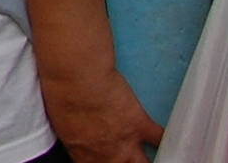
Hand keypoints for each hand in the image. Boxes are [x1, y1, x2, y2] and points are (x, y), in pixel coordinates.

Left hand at [38, 61, 159, 162]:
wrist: (75, 74)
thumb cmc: (61, 91)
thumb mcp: (60, 123)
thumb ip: (75, 140)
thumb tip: (78, 142)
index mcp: (83, 154)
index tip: (106, 162)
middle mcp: (107, 154)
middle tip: (128, 160)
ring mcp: (126, 142)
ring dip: (146, 162)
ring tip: (146, 159)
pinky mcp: (141, 124)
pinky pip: (161, 139)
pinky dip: (165, 139)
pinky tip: (167, 141)